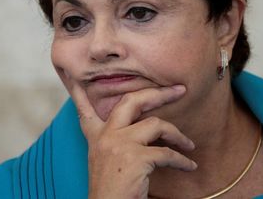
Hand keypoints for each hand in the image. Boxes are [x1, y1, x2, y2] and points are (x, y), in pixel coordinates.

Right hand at [70, 84, 196, 198]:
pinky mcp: (136, 158)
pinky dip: (182, 160)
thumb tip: (137, 128)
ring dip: (177, 134)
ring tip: (189, 145)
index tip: (73, 75)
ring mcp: (120, 144)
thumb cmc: (111, 189)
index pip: (85, 109)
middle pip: (131, 101)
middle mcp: (105, 136)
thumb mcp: (105, 159)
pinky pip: (166, 153)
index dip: (80, 92)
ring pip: (156, 124)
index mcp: (96, 137)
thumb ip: (115, 140)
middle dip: (158, 93)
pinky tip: (189, 165)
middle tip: (178, 90)